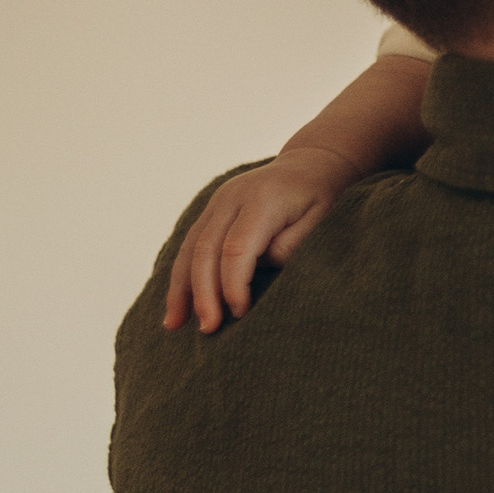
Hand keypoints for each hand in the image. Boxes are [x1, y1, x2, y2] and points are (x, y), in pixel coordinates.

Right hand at [162, 144, 362, 334]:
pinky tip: (177, 304)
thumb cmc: (319, 198)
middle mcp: (233, 197)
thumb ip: (288, 248)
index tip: (240, 313)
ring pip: (190, 247)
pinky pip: (190, 244)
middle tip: (208, 328)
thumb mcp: (319, 221)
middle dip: (203, 293)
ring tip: (174, 324)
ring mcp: (218, 201)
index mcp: (262, 199)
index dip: (233, 284)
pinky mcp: (212, 211)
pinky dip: (182, 276)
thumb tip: (255, 273)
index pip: (237, 248)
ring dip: (181, 288)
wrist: (310, 163)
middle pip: (206, 249)